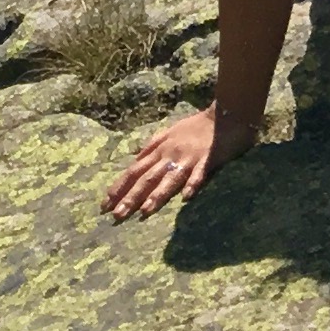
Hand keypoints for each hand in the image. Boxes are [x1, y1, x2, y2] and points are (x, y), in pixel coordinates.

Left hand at [101, 103, 254, 220]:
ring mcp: (189, 157)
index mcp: (160, 149)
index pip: (134, 170)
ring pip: (170, 178)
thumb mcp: (168, 132)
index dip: (119, 187)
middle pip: (148, 178)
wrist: (225, 115)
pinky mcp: (208, 159)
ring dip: (157, 195)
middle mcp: (170, 154)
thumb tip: (132, 158)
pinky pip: (199, 173)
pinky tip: (186, 197)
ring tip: (145, 211)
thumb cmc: (195, 126)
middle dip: (131, 197)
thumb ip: (150, 146)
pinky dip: (192, 184)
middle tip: (116, 215)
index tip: (104, 204)